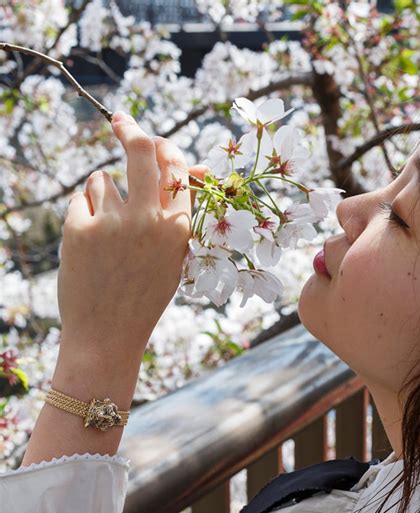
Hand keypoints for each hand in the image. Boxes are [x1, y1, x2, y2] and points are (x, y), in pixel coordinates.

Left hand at [57, 111, 207, 357]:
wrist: (107, 336)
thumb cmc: (143, 296)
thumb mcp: (173, 257)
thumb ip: (178, 213)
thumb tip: (189, 167)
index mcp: (179, 228)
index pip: (176, 166)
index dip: (164, 148)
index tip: (153, 141)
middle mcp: (150, 219)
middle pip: (142, 149)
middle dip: (129, 128)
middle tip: (119, 119)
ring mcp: (113, 223)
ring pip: (102, 178)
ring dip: (102, 193)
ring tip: (104, 230)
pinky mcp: (79, 228)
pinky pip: (80, 198)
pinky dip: (82, 213)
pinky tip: (89, 243)